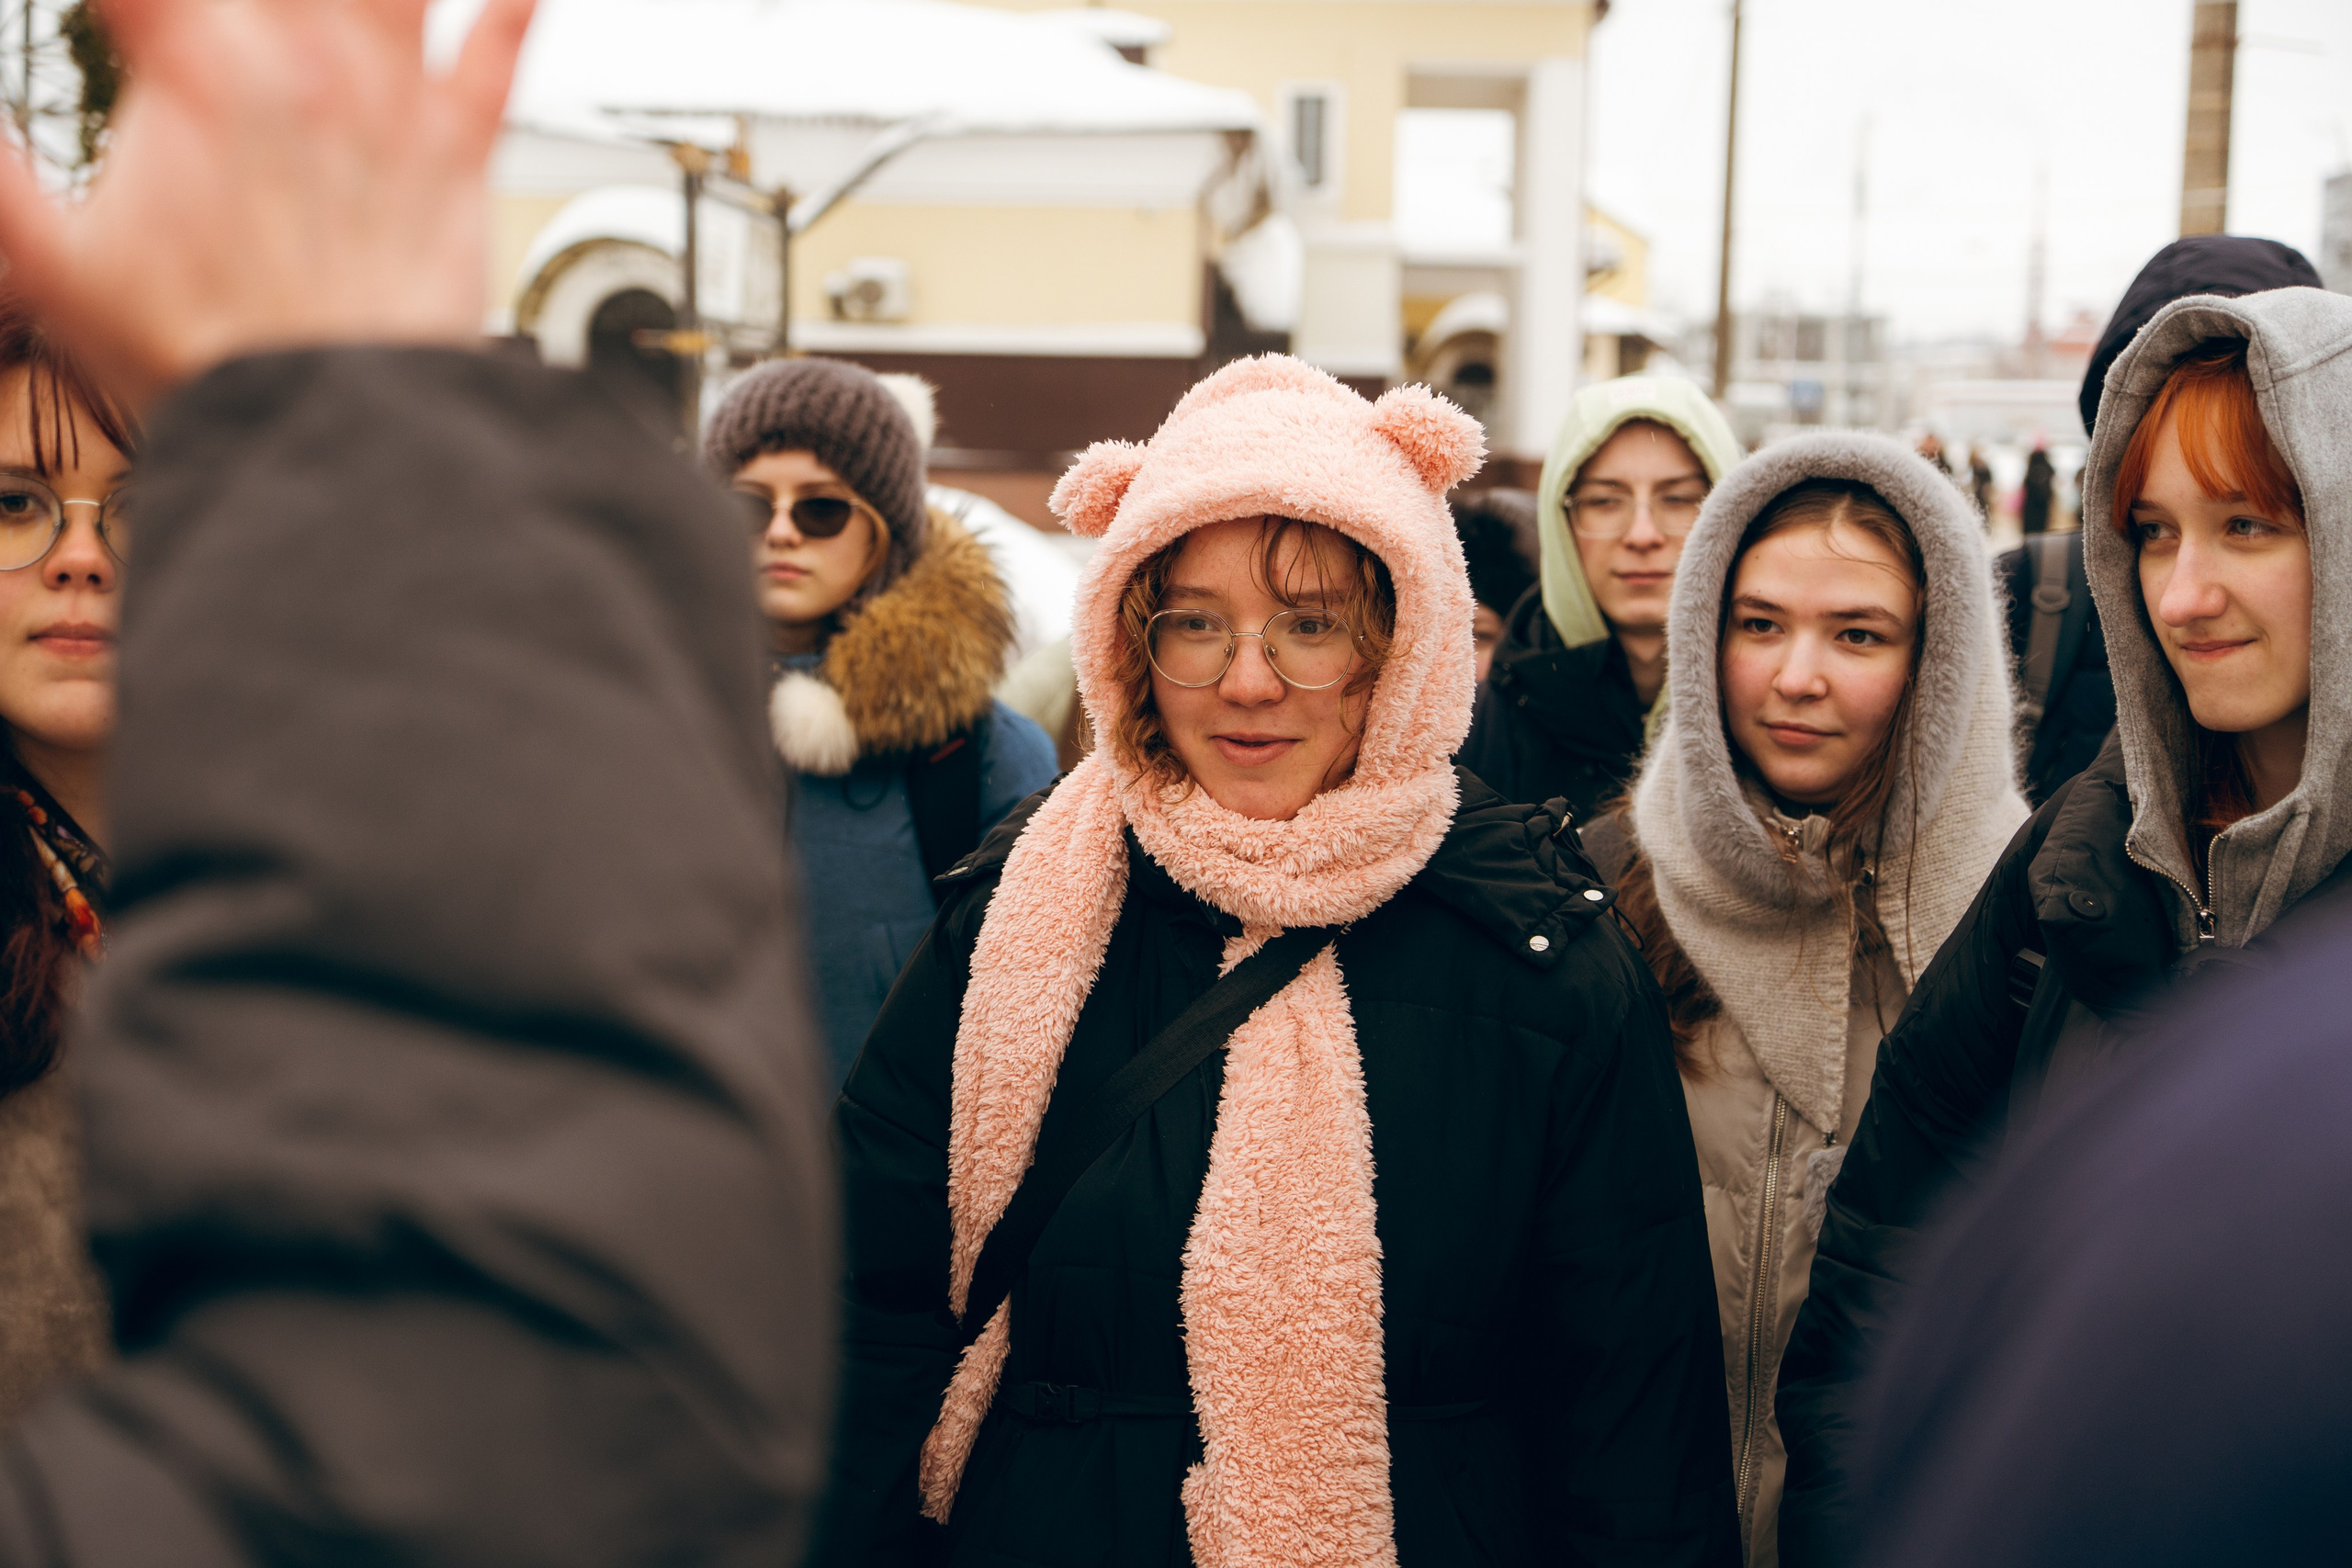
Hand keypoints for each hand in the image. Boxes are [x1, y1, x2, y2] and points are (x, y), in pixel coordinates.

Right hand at [0, 0, 536, 406]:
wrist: (330, 429)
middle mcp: (298, 69)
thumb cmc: (209, 360)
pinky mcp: (456, 155)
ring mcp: (384, 105)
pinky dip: (510, 14)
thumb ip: (3, 191)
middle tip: (239, 12)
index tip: (126, 9)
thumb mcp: (58, 270)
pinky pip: (495, 57)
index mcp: (195, 74)